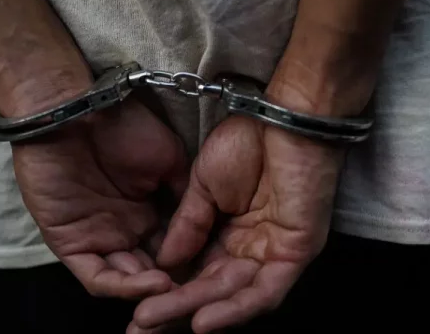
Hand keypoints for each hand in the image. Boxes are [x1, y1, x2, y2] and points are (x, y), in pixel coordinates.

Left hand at [12, 99, 188, 298]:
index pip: (174, 253)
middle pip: (153, 275)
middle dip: (176, 291)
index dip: (195, 267)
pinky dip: (126, 286)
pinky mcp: (70, 245)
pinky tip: (156, 283)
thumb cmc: (125, 127)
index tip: (221, 278)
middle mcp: (125, 233)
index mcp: (150, 215)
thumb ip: (187, 197)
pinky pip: (98, 278)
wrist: (79, 108)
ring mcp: (98, 240)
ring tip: (182, 295)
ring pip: (128, 284)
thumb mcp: (170, 161)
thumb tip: (206, 226)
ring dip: (154, 294)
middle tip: (204, 300)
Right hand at [130, 116, 343, 332]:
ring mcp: (275, 254)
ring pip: (233, 297)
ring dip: (194, 312)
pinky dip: (234, 309)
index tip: (134, 305)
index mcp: (232, 235)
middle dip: (173, 310)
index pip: (197, 273)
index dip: (167, 290)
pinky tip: (202, 321)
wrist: (280, 117)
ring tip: (155, 323)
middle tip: (138, 328)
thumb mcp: (203, 187)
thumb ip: (187, 227)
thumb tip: (164, 262)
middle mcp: (253, 250)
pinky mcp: (294, 253)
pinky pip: (264, 293)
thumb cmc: (247, 142)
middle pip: (211, 292)